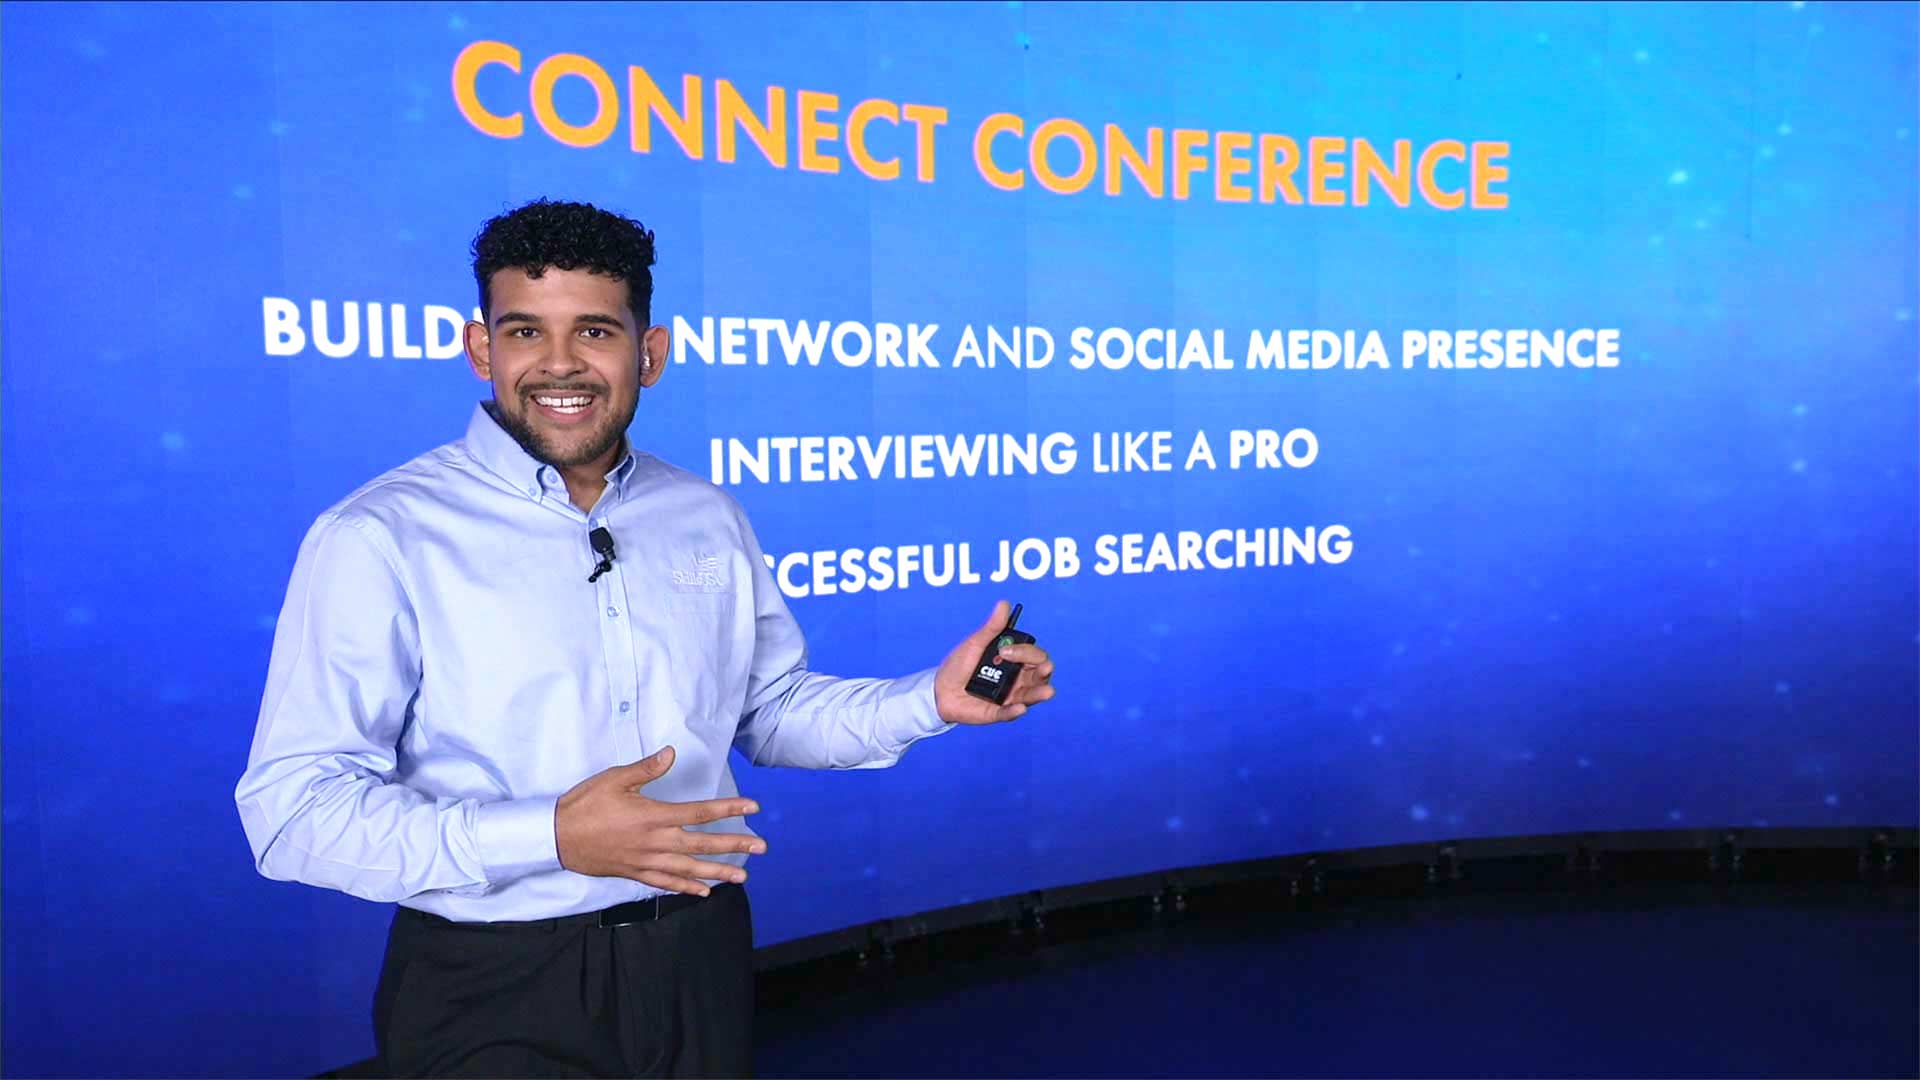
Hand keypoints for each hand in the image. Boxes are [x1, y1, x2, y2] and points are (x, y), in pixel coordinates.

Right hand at [554, 746, 765, 894]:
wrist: (555, 837)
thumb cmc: (584, 805)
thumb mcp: (614, 779)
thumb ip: (646, 769)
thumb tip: (671, 753)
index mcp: (654, 816)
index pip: (700, 812)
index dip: (729, 809)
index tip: (753, 807)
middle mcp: (656, 842)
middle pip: (703, 845)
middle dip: (735, 845)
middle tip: (761, 847)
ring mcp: (647, 861)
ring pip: (690, 870)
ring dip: (718, 872)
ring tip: (742, 877)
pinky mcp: (635, 873)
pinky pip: (666, 883)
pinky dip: (687, 888)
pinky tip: (704, 892)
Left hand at [933, 600, 1057, 725]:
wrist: (939, 688)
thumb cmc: (959, 664)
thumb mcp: (975, 643)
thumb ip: (992, 627)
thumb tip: (1004, 603)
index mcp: (1015, 660)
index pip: (1033, 654)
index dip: (1025, 651)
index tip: (1004, 650)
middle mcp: (1017, 678)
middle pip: (1040, 674)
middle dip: (1044, 670)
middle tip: (1043, 667)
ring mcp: (1009, 696)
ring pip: (1031, 695)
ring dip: (1040, 693)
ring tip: (1047, 692)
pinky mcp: (997, 712)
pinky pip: (1009, 714)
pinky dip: (1015, 712)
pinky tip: (1020, 708)